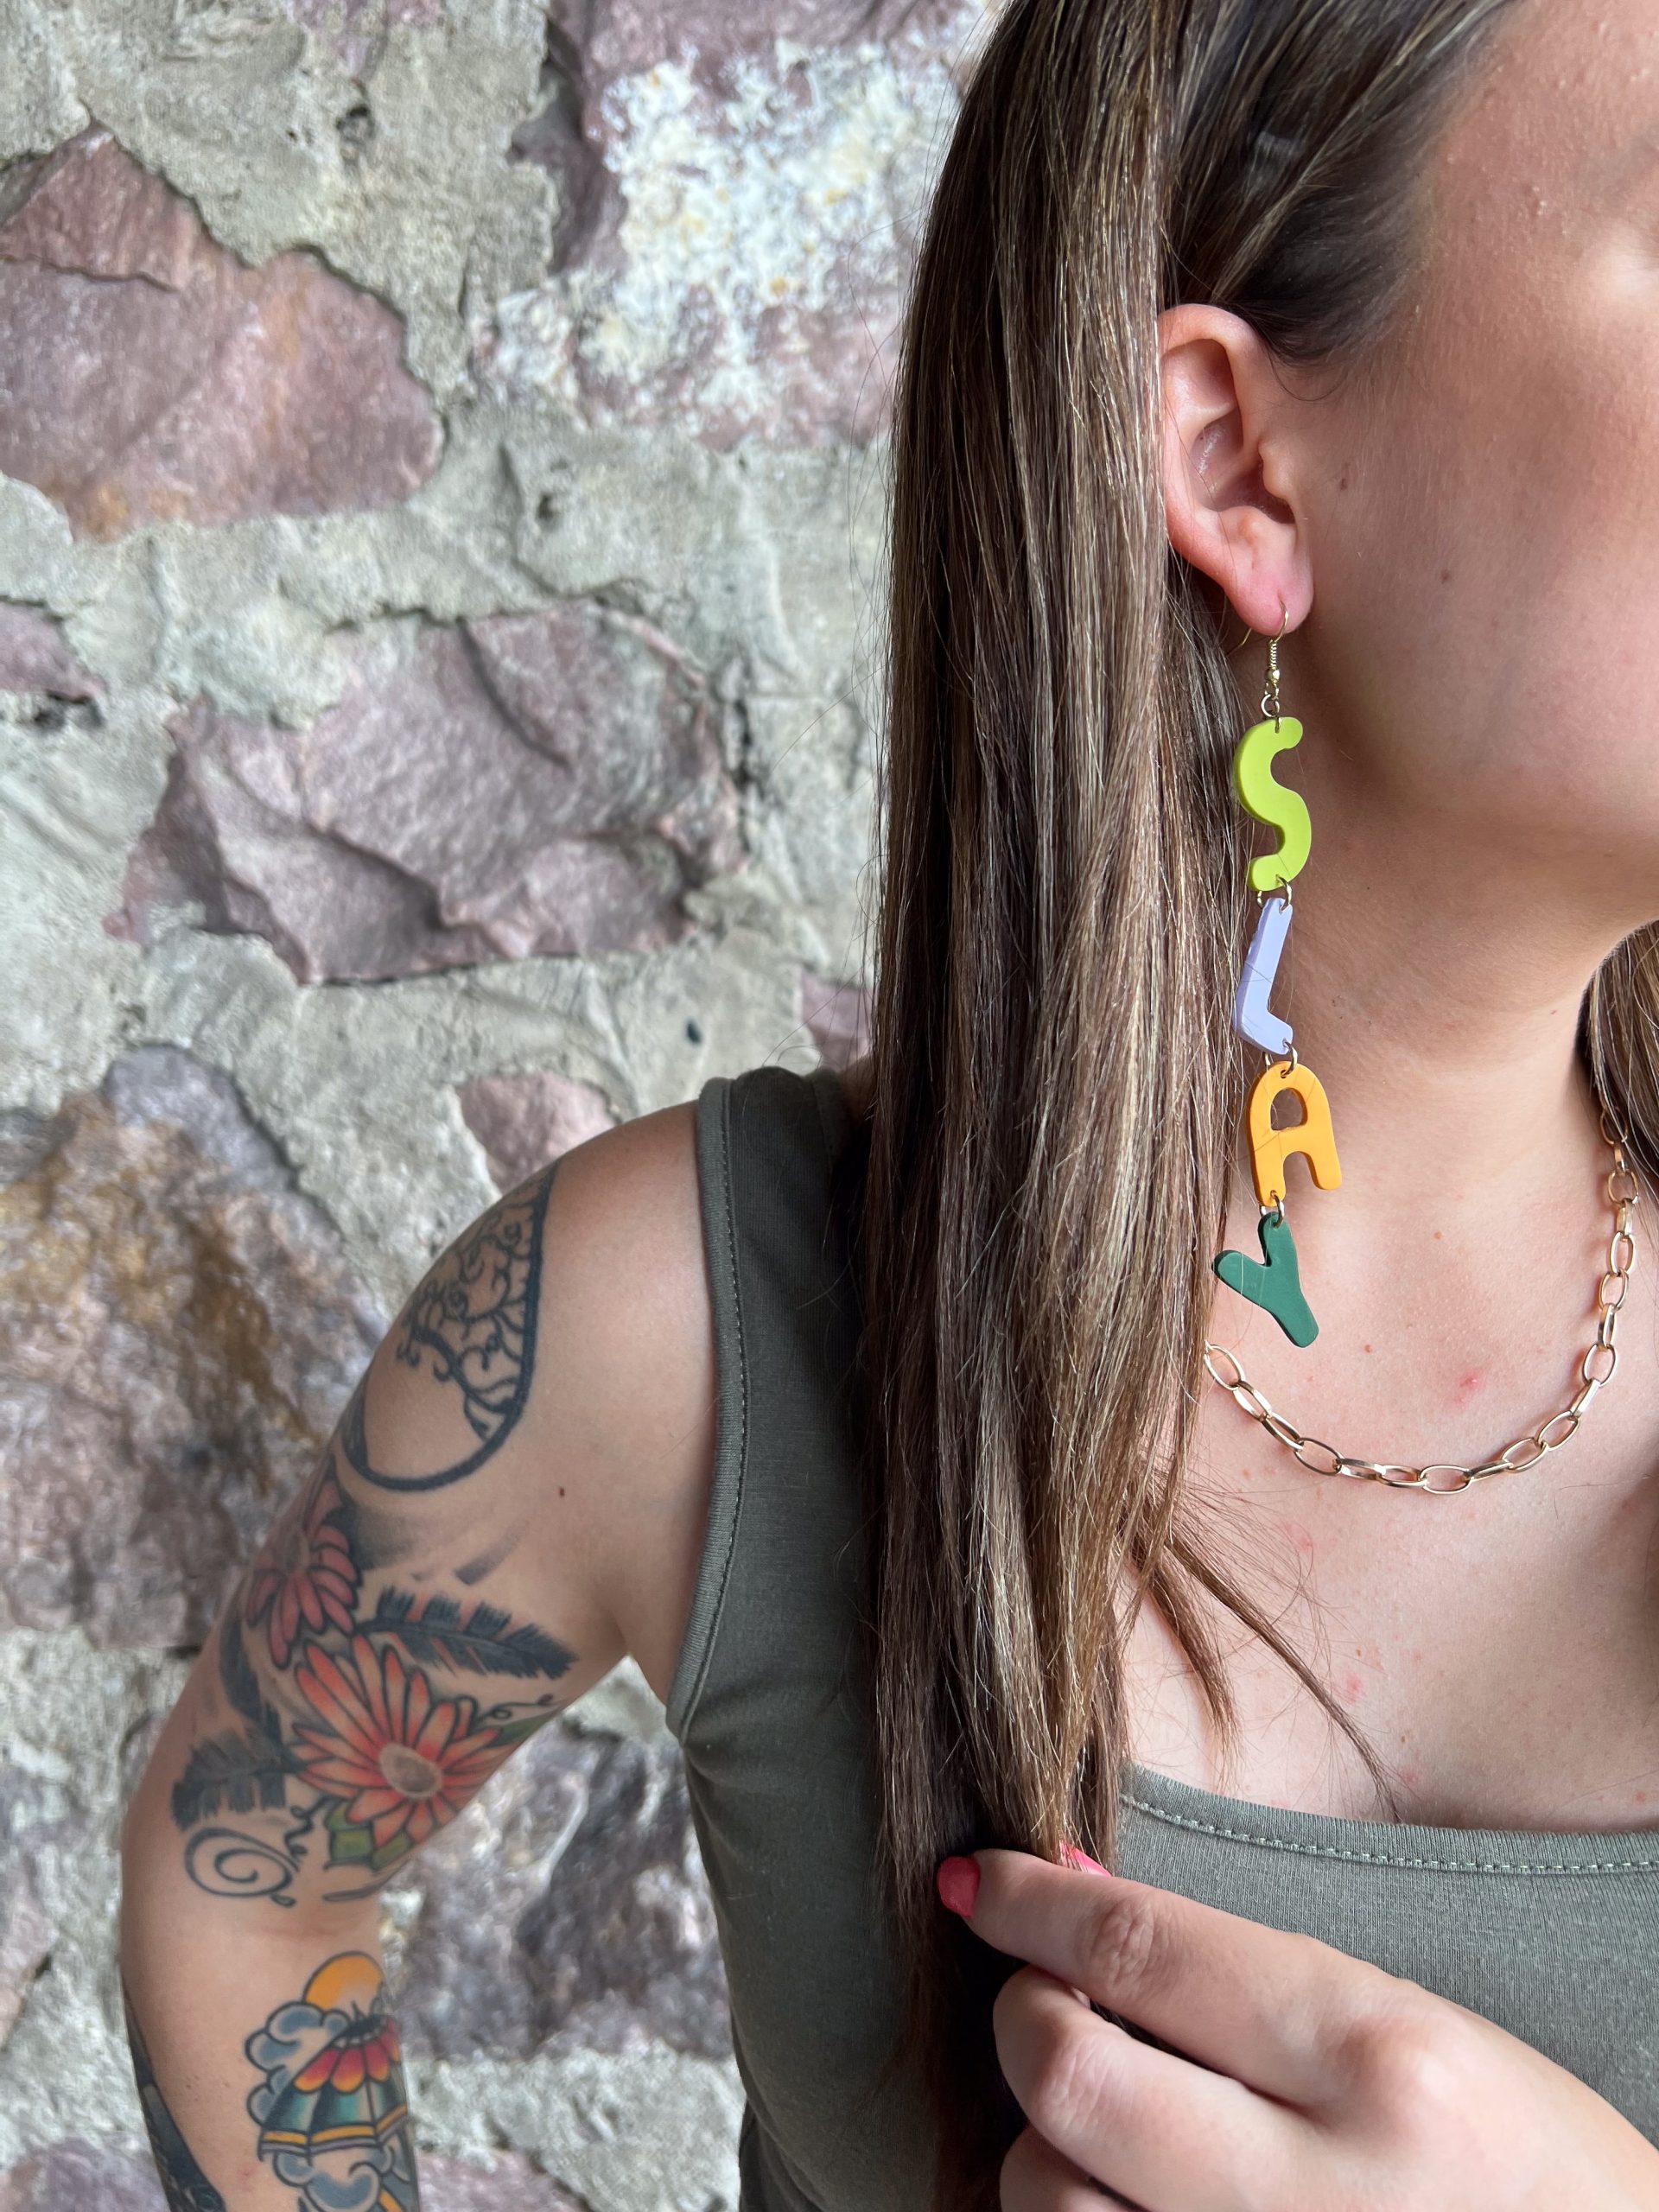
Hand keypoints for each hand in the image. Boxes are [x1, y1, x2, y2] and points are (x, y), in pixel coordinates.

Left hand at [937, 1847, 1658, 2209]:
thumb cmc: (1518, 2163)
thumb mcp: (1409, 2029)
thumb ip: (1236, 1972)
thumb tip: (1065, 1886)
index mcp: (1378, 2063)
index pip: (1143, 1946)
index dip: (1030, 1903)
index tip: (974, 1881)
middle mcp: (1319, 2189)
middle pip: (1068, 2072)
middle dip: (1022, 2016)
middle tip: (1044, 2000)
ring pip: (1045, 2196)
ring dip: (1039, 2145)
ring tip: (1105, 2129)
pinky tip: (1112, 2194)